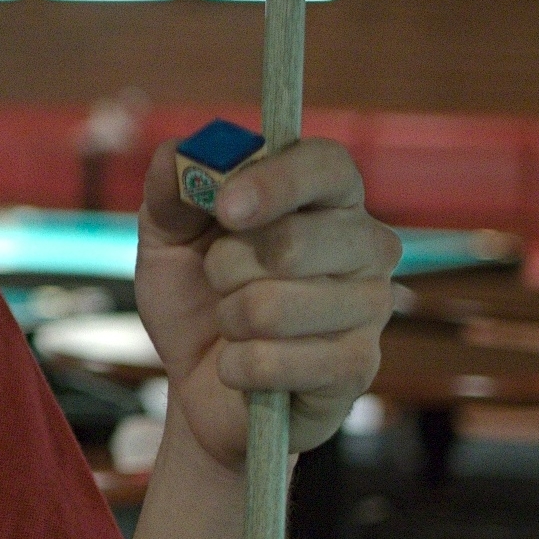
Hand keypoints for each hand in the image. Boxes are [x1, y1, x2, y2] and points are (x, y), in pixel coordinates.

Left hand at [134, 136, 400, 468]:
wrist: (199, 385)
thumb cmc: (196, 299)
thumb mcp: (168, 239)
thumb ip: (171, 192)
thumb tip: (176, 153)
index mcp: (326, 198)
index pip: (326, 165)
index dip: (274, 181)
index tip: (224, 208)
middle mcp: (366, 245)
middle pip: (294, 242)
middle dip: (225, 267)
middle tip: (218, 280)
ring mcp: (370, 308)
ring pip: (273, 307)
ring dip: (228, 320)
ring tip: (233, 325)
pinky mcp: (357, 367)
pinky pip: (272, 362)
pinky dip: (236, 366)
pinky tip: (244, 367)